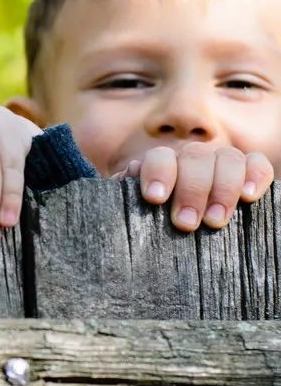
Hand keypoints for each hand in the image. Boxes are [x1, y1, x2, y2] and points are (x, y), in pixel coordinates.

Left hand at [118, 143, 273, 230]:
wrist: (180, 229)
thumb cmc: (153, 223)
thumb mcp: (135, 213)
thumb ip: (127, 196)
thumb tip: (129, 176)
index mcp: (162, 164)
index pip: (160, 157)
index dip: (158, 173)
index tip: (155, 198)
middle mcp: (192, 158)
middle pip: (196, 157)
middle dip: (191, 190)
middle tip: (185, 223)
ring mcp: (221, 162)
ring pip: (228, 158)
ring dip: (222, 189)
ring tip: (215, 222)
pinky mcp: (249, 172)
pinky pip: (258, 164)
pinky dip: (256, 175)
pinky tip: (249, 197)